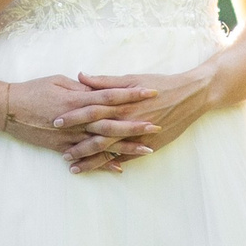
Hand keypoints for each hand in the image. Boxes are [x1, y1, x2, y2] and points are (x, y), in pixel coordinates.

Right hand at [2, 71, 155, 157]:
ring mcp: (70, 136)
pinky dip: (103, 164)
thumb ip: (82, 87)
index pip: (110, 95)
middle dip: (136, 124)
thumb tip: (99, 89)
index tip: (151, 91)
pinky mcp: (63, 148)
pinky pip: (87, 157)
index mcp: (77, 99)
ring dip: (126, 147)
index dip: (131, 93)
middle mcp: (76, 120)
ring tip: (147, 149)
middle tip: (158, 125)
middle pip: (111, 122)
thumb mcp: (58, 82)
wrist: (7, 110)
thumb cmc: (33, 90)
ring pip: (103, 143)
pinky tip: (120, 168)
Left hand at [63, 64, 219, 171]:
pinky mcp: (149, 146)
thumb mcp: (131, 78)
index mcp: (121, 103)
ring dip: (91, 160)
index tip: (55, 122)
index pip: (91, 111)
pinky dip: (113, 164)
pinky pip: (127, 157)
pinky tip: (100, 170)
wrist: (191, 95)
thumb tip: (80, 76)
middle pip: (97, 136)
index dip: (72, 117)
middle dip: (77, 146)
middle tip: (61, 153)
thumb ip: (104, 81)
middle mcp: (127, 120)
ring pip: (110, 151)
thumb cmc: (160, 84)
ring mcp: (138, 136)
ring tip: (74, 167)